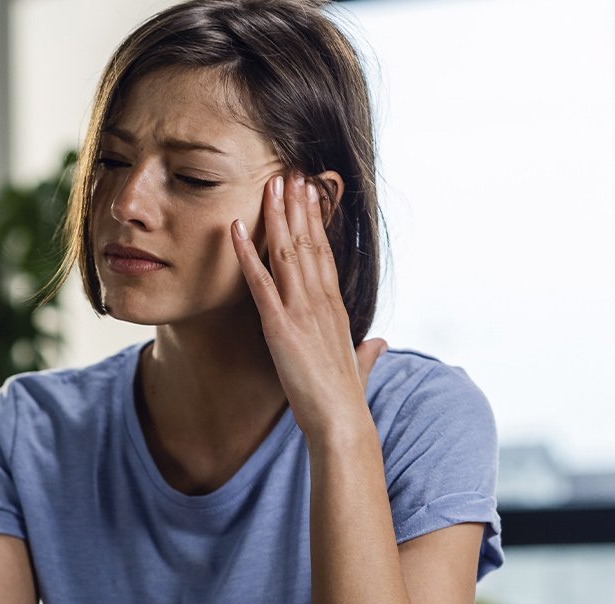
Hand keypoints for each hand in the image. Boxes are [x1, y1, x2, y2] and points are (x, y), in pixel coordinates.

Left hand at [232, 172, 386, 436]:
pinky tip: (235, 229)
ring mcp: (301, 310)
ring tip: (271, 183)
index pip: (325, 253)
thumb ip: (367, 351)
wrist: (341, 421)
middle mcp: (321, 301)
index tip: (311, 193)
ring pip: (288, 251)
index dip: (316, 221)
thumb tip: (379, 343)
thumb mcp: (359, 366)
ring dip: (277, 216)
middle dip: (299, 205)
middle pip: (309, 242)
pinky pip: (260, 282)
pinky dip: (246, 254)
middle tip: (291, 172)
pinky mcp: (280, 326)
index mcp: (336, 306)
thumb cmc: (345, 398)